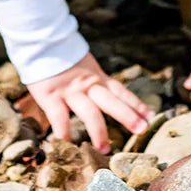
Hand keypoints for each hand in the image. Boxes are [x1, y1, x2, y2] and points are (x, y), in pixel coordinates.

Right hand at [27, 52, 154, 152]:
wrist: (39, 42)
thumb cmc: (61, 58)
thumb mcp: (84, 67)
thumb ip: (95, 82)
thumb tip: (110, 96)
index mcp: (96, 77)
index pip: (120, 91)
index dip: (136, 104)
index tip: (151, 116)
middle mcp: (87, 84)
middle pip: (111, 100)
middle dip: (127, 115)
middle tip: (142, 130)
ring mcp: (70, 90)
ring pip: (88, 111)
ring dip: (98, 131)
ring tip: (105, 148)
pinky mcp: (50, 95)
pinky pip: (59, 116)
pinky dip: (64, 131)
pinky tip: (68, 144)